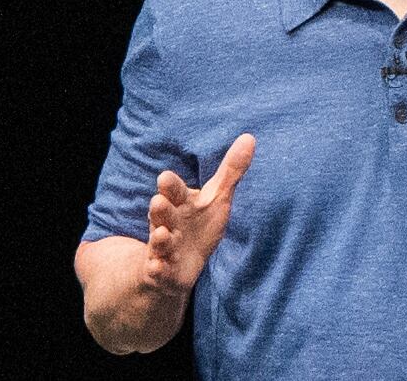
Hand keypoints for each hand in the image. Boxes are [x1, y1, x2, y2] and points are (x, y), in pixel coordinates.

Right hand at [143, 133, 255, 292]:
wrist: (179, 264)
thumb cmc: (200, 224)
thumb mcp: (217, 198)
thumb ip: (230, 171)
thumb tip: (250, 136)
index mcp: (180, 203)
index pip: (174, 190)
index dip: (170, 186)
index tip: (165, 177)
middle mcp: (168, 222)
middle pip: (162, 213)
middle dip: (160, 208)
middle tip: (159, 201)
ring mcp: (163, 247)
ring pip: (159, 241)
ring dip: (159, 238)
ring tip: (161, 234)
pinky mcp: (162, 271)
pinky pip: (157, 270)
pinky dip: (157, 268)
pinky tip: (156, 267)